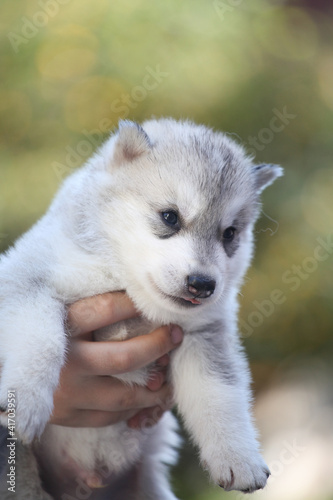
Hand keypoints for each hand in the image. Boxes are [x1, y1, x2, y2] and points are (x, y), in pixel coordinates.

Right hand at [49, 292, 182, 428]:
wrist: (7, 375)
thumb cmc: (42, 336)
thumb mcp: (60, 315)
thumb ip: (91, 307)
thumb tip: (134, 294)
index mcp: (61, 328)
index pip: (105, 309)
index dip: (135, 304)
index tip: (154, 302)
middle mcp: (64, 362)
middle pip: (124, 357)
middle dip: (158, 346)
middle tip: (176, 335)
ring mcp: (66, 393)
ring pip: (124, 395)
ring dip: (154, 386)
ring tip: (170, 375)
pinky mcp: (67, 416)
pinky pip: (111, 417)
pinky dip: (133, 408)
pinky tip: (146, 396)